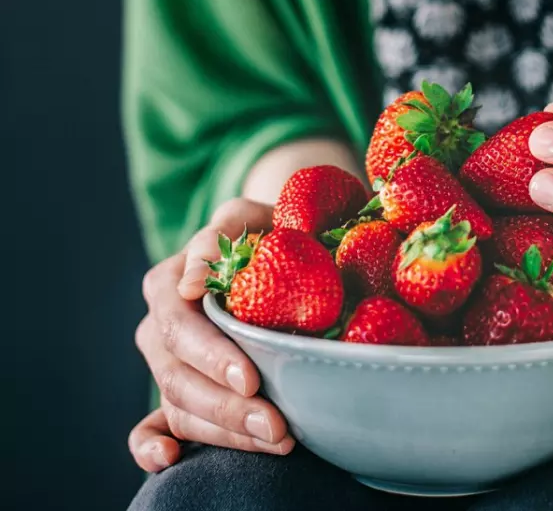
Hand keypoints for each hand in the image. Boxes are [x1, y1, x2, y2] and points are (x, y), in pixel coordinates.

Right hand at [130, 198, 294, 471]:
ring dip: (225, 431)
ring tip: (275, 442)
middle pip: (181, 377)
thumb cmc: (269, 232)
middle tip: (276, 426)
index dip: (213, 356)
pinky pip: (153, 426)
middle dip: (228, 407)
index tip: (250, 380)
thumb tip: (194, 273)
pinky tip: (169, 459)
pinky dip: (152, 446)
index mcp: (171, 284)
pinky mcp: (176, 391)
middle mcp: (160, 326)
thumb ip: (227, 228)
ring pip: (181, 406)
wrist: (274, 248)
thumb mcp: (252, 216)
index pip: (181, 327)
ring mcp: (165, 363)